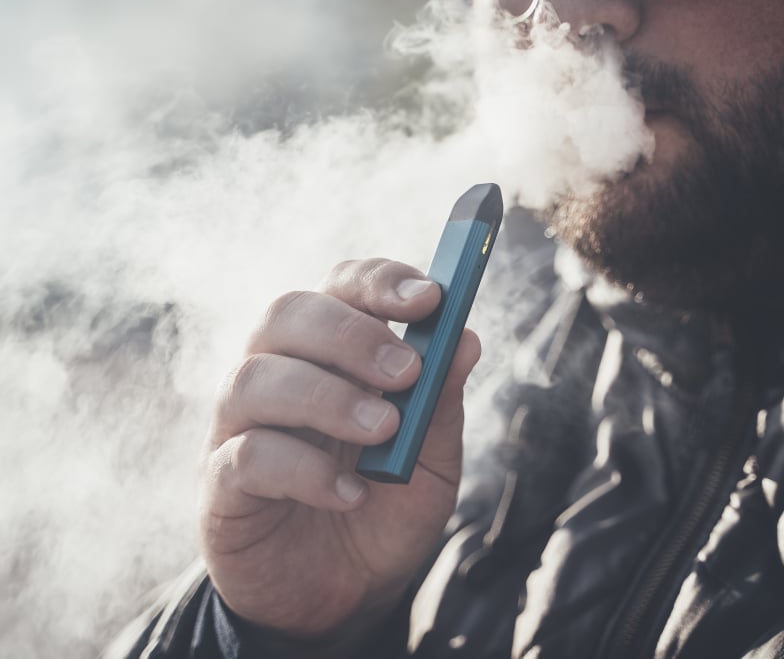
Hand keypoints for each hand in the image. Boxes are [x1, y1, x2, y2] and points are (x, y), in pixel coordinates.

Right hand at [199, 259, 480, 638]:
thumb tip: (465, 338)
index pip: (339, 288)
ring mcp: (240, 427)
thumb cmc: (387, 512)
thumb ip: (440, 404)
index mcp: (330, 355)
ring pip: (256, 378)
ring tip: (384, 430)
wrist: (345, 597)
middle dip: (351, 334)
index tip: (431, 298)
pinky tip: (351, 494)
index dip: (379, 282)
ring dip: (327, 397)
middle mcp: (277, 375)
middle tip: (407, 371)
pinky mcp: (221, 485)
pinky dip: (304, 470)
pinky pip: (246, 456)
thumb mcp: (431, 461)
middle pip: (287, 314)